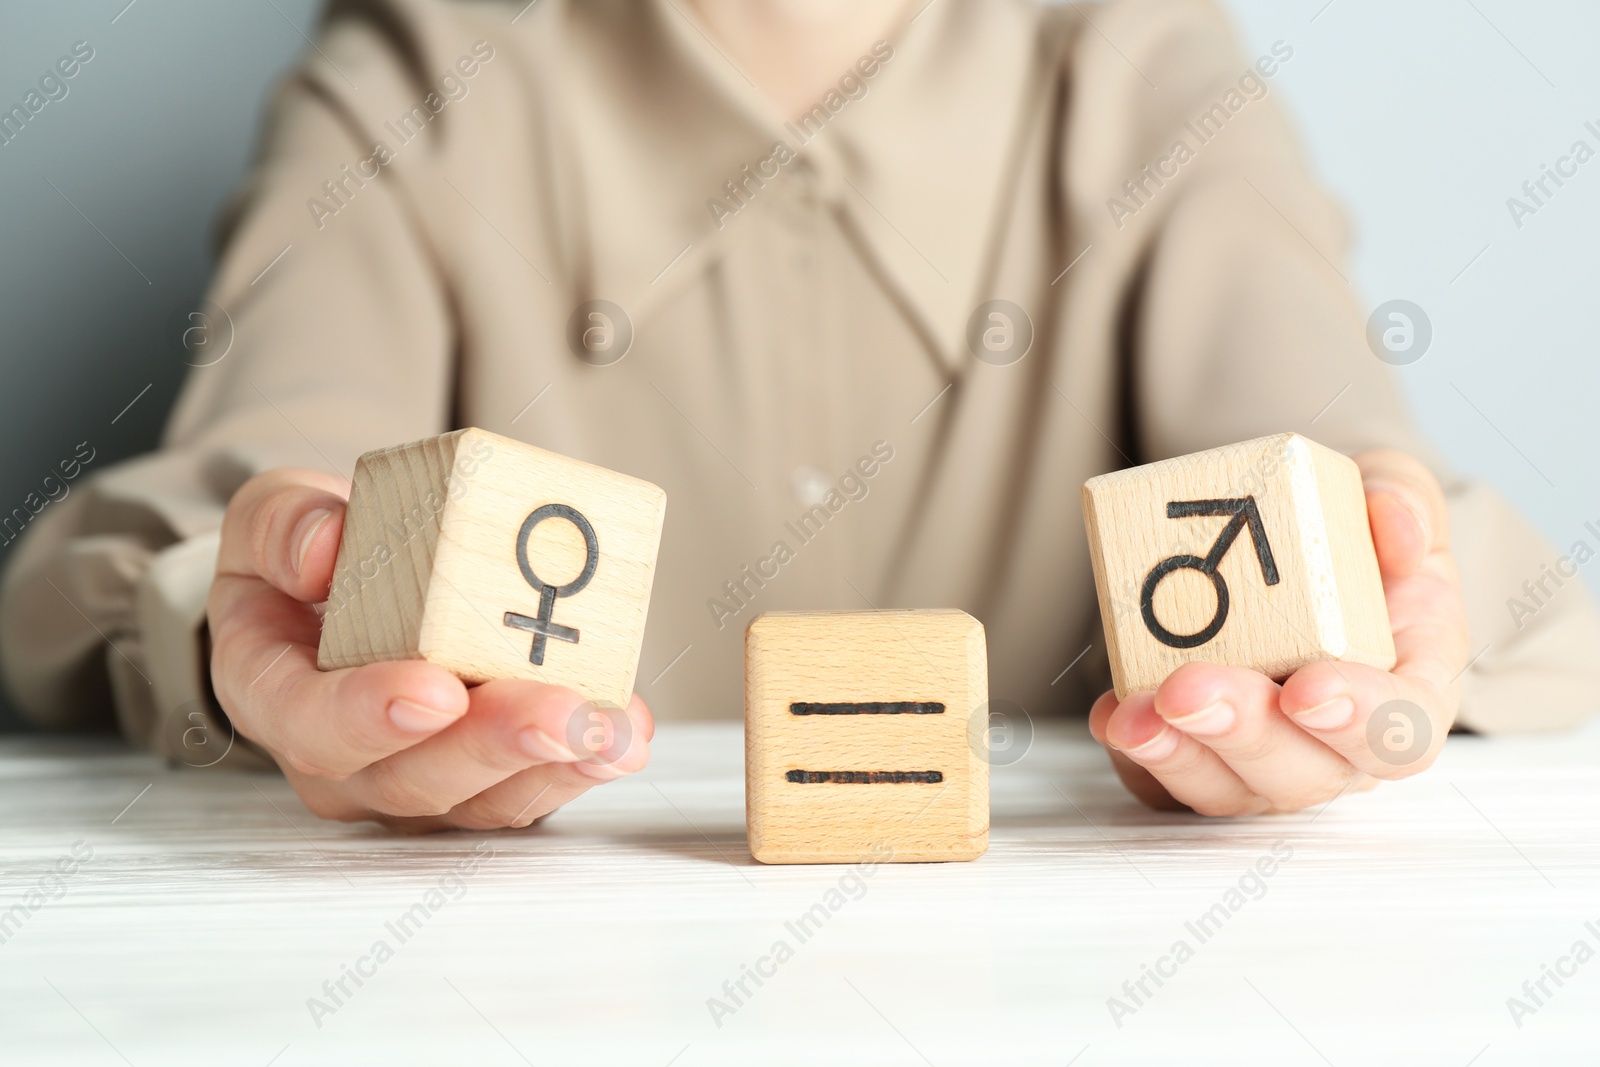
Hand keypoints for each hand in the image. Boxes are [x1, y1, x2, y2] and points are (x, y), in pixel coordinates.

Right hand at [206, 468, 651, 830]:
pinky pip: (533, 785)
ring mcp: (415, 776)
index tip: (434, 691)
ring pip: (483, 798)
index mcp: (273, 690)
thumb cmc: (312, 556)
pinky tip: (629, 731)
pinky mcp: (483, 776)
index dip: (370, 715)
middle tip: (557, 715)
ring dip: (555, 765)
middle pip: (411, 778)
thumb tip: (327, 548)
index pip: (310, 723)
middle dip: (493, 747)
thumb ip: (286, 524)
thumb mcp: (273, 512)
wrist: (351, 584)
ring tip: (611, 730)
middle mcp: (341, 757)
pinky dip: (586, 760)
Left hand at [1088, 449, 1467, 814]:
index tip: (1307, 690)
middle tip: (1189, 691)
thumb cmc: (1348, 538)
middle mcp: (1339, 745)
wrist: (1277, 546)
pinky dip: (1135, 757)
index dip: (1360, 722)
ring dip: (1176, 755)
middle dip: (1241, 734)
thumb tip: (1396, 527)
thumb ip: (1403, 500)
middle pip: (1303, 773)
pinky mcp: (1200, 763)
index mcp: (1407, 688)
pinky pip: (1164, 785)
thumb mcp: (1391, 493)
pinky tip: (1110, 715)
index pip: (1402, 735)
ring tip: (1131, 715)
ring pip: (1228, 789)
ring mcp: (1266, 764)